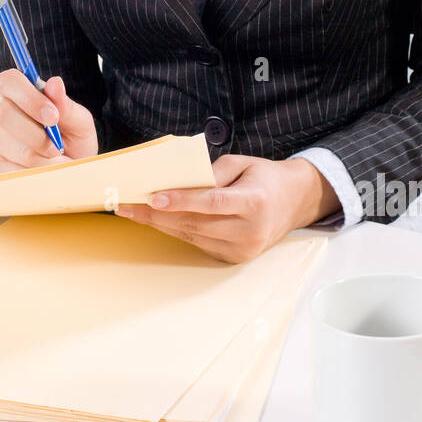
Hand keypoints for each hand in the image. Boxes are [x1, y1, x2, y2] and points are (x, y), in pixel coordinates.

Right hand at [0, 69, 98, 173]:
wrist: (71, 172)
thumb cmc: (72, 142)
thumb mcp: (79, 123)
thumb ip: (67, 105)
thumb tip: (55, 84)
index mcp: (18, 94)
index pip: (9, 81)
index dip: (29, 97)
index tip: (52, 116)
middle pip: (4, 113)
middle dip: (37, 134)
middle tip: (57, 145)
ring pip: (12, 147)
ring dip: (42, 158)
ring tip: (56, 159)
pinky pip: (11, 171)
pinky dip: (35, 174)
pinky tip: (43, 171)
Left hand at [115, 154, 340, 262]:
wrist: (296, 203)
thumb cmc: (266, 178)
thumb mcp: (243, 163)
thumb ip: (212, 172)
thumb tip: (178, 183)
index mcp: (255, 202)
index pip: (212, 202)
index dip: (181, 201)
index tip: (153, 197)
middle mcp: (250, 231)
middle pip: (195, 223)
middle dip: (156, 214)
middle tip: (126, 205)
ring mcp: (243, 249)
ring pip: (191, 235)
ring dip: (159, 224)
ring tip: (132, 211)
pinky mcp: (234, 258)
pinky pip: (198, 243)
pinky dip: (175, 230)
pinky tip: (156, 220)